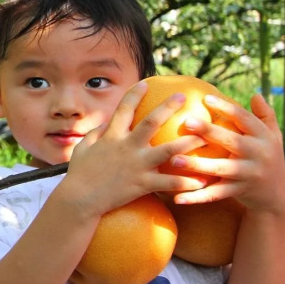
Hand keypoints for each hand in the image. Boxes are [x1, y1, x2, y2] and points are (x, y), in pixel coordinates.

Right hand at [59, 81, 207, 217]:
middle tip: (183, 97)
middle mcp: (127, 146)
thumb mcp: (82, 148)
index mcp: (112, 136)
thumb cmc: (79, 174)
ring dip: (188, 143)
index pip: (124, 109)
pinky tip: (201, 182)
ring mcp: (136, 165)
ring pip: (168, 151)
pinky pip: (168, 183)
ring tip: (205, 137)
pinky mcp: (142, 184)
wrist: (80, 199)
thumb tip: (107, 122)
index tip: (145, 84)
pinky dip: (185, 182)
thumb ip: (96, 133)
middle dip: (168, 107)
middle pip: (151, 122)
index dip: (134, 95)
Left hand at [169, 94, 284, 211]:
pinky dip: (196, 197)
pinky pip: (214, 194)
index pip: (245, 119)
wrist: (276, 195)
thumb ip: (265, 115)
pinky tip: (177, 198)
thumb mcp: (273, 136)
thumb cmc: (267, 157)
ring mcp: (247, 175)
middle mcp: (257, 155)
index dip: (226, 108)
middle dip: (210, 132)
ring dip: (197, 165)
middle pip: (232, 141)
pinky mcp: (237, 192)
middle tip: (187, 122)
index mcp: (263, 137)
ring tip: (174, 159)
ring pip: (220, 169)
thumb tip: (256, 94)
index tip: (205, 98)